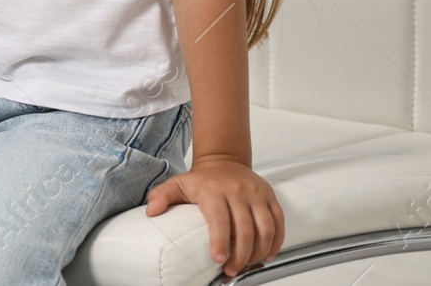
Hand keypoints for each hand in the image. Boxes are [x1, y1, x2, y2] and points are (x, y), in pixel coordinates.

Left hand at [146, 156, 284, 277]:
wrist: (224, 160)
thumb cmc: (201, 179)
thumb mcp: (177, 183)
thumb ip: (162, 196)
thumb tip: (151, 212)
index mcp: (212, 189)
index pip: (219, 218)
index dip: (220, 241)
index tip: (219, 260)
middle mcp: (237, 190)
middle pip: (245, 229)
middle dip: (240, 255)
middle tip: (231, 270)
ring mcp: (256, 194)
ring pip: (265, 228)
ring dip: (258, 252)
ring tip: (247, 265)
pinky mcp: (270, 198)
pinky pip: (279, 223)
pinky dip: (276, 243)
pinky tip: (265, 255)